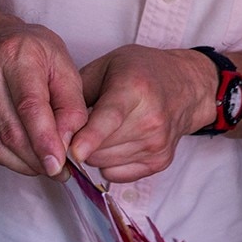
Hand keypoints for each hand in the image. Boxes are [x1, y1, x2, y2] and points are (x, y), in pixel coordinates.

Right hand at [0, 16, 86, 177]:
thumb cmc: (33, 53)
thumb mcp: (63, 66)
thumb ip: (71, 105)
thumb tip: (69, 143)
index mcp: (16, 56)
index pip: (29, 106)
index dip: (44, 140)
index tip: (60, 164)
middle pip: (10, 130)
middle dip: (38, 158)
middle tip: (61, 171)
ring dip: (24, 164)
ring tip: (48, 168)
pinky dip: (8, 159)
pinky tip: (27, 160)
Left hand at [71, 46, 213, 181]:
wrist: (188, 85)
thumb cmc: (142, 71)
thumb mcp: (105, 65)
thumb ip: (76, 93)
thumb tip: (52, 127)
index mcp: (134, 88)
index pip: (110, 118)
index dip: (89, 137)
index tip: (74, 152)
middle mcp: (151, 119)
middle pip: (98, 148)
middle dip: (80, 142)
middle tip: (84, 125)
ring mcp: (157, 143)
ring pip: (103, 164)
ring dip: (94, 153)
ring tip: (105, 130)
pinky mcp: (161, 161)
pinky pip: (116, 175)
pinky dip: (109, 164)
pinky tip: (118, 143)